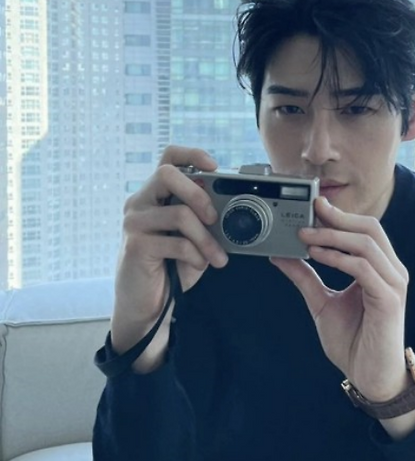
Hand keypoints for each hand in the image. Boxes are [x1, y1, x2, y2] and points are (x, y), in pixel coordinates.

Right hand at [111, 145, 226, 371]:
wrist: (148, 305)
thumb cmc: (171, 266)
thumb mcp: (192, 236)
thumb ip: (203, 216)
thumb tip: (234, 204)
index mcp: (155, 194)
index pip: (168, 158)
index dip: (192, 154)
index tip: (215, 166)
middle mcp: (139, 202)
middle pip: (168, 174)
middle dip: (199, 194)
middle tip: (214, 218)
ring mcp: (134, 222)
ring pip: (179, 212)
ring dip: (206, 238)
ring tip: (216, 256)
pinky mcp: (135, 246)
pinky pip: (177, 242)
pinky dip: (196, 255)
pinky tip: (200, 264)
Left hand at [270, 197, 409, 402]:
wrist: (369, 377)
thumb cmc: (353, 341)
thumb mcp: (321, 302)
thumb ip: (305, 277)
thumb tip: (281, 255)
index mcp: (380, 268)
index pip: (364, 230)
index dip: (340, 215)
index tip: (312, 205)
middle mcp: (391, 271)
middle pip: (370, 228)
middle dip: (338, 217)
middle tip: (308, 211)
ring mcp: (393, 284)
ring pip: (367, 243)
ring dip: (333, 235)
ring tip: (305, 235)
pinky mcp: (389, 300)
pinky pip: (363, 268)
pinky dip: (338, 258)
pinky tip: (317, 256)